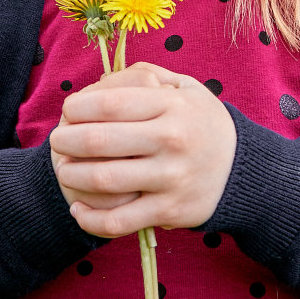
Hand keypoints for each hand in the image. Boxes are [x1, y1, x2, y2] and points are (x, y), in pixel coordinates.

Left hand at [47, 61, 235, 239]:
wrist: (242, 170)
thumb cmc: (203, 123)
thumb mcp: (186, 87)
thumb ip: (145, 77)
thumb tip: (100, 81)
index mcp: (172, 105)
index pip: (110, 103)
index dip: (78, 106)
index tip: (68, 110)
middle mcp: (171, 140)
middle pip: (99, 140)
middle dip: (66, 140)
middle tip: (57, 140)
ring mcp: (170, 178)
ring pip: (104, 180)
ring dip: (71, 175)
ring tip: (63, 169)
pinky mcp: (169, 211)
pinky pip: (119, 221)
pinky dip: (90, 219)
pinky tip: (78, 210)